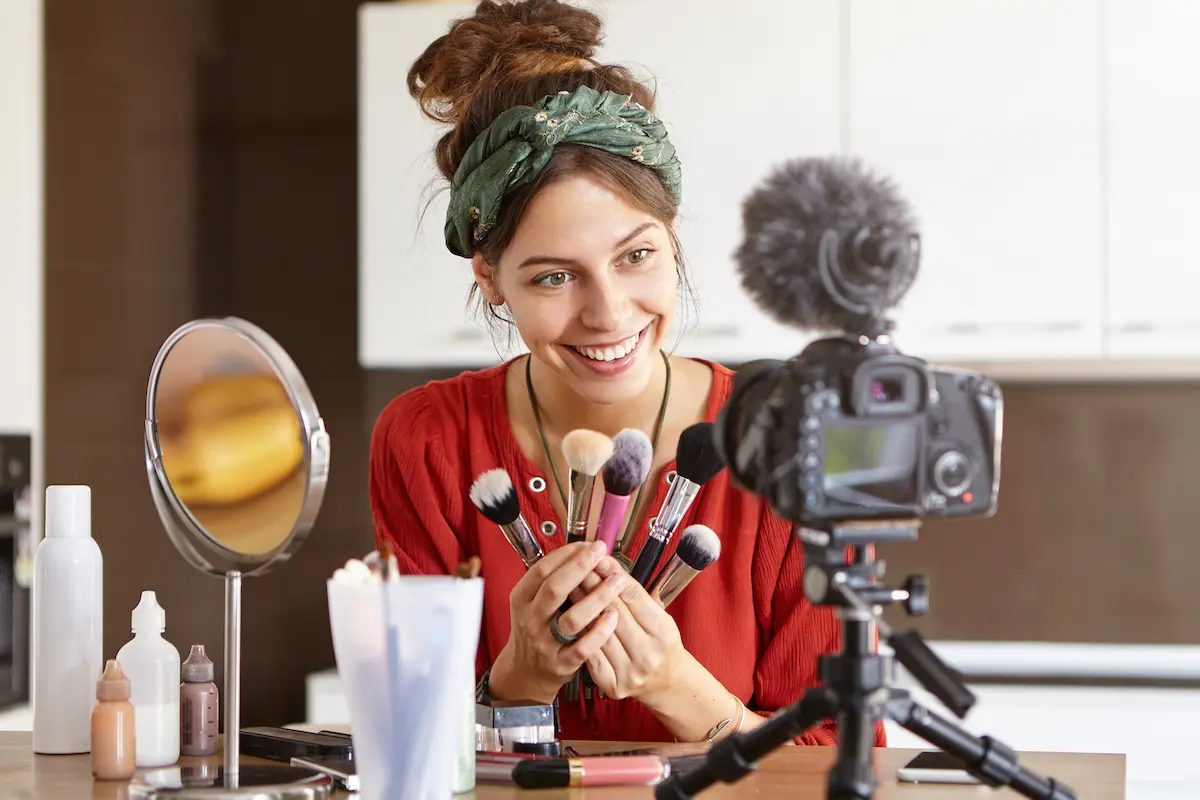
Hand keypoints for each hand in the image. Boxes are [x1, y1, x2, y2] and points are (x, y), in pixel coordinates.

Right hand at [488, 541, 629, 703]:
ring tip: (617, 581)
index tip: (589, 544)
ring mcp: (545, 643)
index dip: (567, 554)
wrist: (526, 672)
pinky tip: (613, 617)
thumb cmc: (537, 629)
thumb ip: (553, 579)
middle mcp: (530, 619)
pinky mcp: (561, 664)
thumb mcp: (533, 601)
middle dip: (580, 566)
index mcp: (522, 598)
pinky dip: (599, 632)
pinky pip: (583, 648)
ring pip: (571, 618)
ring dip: (597, 597)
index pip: (542, 569)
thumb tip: (584, 550)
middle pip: (554, 588)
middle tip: (602, 552)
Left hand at [580, 556, 685, 702]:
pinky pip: (591, 654)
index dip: (613, 575)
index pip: (634, 596)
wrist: (665, 682)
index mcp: (664, 633)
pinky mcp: (614, 685)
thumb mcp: (658, 615)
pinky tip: (570, 617)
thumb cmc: (659, 643)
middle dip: (594, 584)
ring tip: (571, 586)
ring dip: (582, 605)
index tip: (599, 559)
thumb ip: (635, 593)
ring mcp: (630, 672)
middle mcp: (648, 654)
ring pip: (598, 631)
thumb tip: (608, 564)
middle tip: (579, 566)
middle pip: (614, 611)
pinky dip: (580, 633)